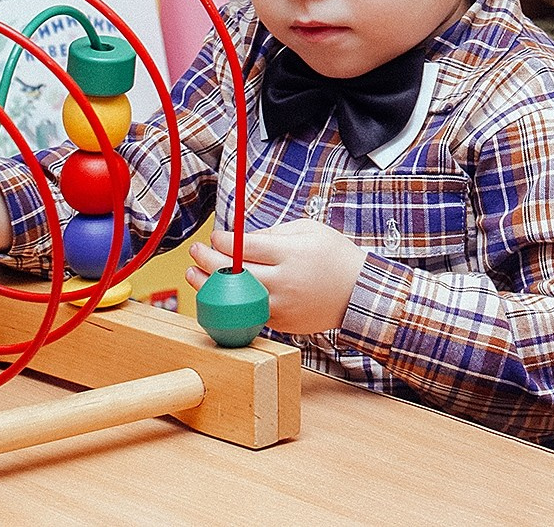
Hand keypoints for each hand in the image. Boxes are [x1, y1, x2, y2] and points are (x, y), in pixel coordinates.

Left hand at [186, 220, 365, 335]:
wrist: (360, 293)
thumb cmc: (336, 257)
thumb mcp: (309, 230)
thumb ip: (274, 232)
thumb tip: (243, 240)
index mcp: (290, 254)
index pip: (244, 246)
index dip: (223, 240)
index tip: (215, 236)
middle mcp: (283, 281)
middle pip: (234, 272)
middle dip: (208, 259)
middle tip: (196, 251)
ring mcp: (281, 305)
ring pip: (235, 298)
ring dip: (211, 286)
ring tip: (194, 276)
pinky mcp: (282, 322)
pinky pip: (250, 313)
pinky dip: (232, 305)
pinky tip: (219, 296)